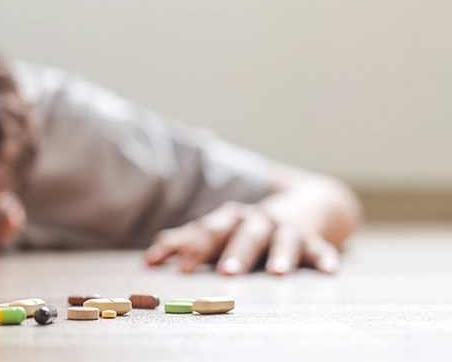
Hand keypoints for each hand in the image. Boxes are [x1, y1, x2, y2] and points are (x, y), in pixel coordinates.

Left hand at [144, 201, 340, 274]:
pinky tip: (330, 271)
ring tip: (276, 273)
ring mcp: (287, 228)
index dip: (195, 248)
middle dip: (235, 252)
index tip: (183, 269)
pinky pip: (321, 248)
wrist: (307, 203)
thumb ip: (187, 243)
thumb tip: (149, 259)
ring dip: (280, 254)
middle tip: (227, 274)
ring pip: (282, 238)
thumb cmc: (250, 224)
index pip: (209, 230)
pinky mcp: (315, 238)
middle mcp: (257, 220)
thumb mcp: (220, 230)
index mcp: (230, 218)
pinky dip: (326, 258)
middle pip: (244, 233)